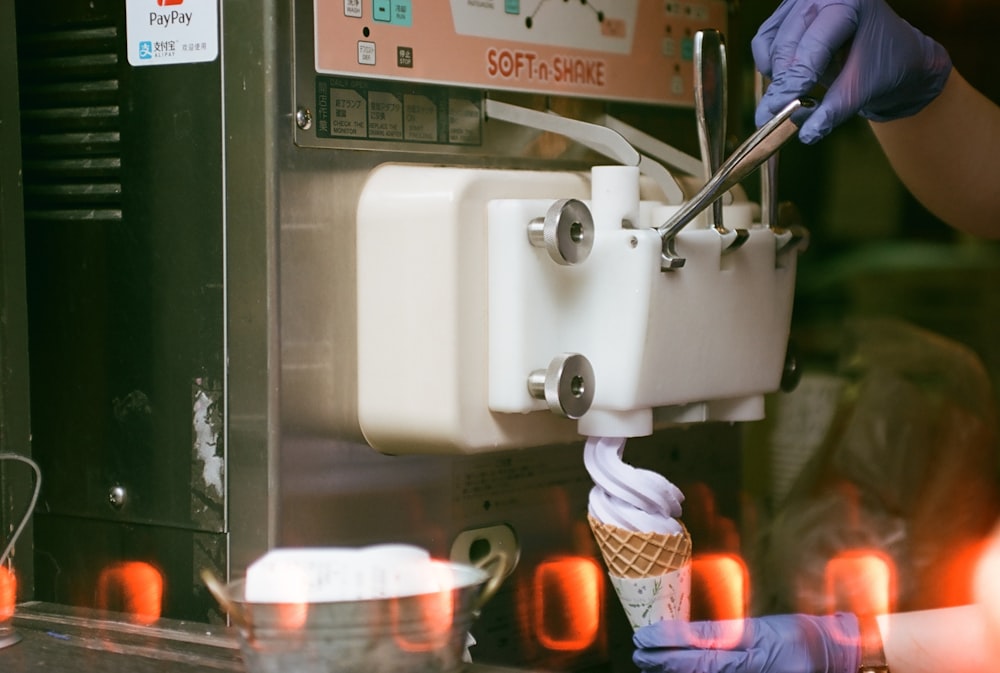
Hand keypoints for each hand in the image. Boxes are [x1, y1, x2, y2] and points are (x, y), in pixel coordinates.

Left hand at [633, 613, 859, 672]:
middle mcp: (758, 668)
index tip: (644, 637)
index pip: (704, 649)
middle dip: (666, 664)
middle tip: (639, 654)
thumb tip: (681, 637)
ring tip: (650, 666)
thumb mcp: (760, 628)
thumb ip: (724, 635)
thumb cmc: (799, 635)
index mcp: (758, 647)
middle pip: (702, 670)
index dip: (670, 644)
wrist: (837, 655)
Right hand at [752, 0, 950, 143]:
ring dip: (777, 75)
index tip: (778, 112)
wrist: (898, 56)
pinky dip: (771, 65)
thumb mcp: (862, 90)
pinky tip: (790, 78)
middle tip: (772, 116)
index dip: (793, 83)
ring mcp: (801, 3)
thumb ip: (833, 111)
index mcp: (847, 4)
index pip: (811, 48)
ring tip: (794, 95)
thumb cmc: (887, 66)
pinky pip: (765, 42)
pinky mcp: (788, 14)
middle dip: (782, 84)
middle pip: (786, 46)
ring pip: (770, 44)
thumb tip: (806, 134)